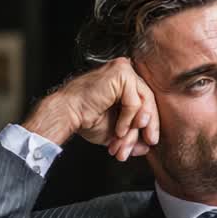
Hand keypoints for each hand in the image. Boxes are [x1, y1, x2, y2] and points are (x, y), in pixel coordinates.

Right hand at [21, 57, 159, 159]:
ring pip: (144, 102)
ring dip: (135, 127)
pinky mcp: (121, 73)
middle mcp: (126, 72)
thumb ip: (133, 136)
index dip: (150, 124)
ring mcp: (124, 70)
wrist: (67, 114)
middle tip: (146, 143)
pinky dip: (128, 119)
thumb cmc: (85, 118)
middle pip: (148, 101)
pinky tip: (119, 129)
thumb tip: (147, 147)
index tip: (149, 141)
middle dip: (146, 127)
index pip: (146, 101)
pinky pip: (135, 102)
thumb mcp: (116, 131)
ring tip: (123, 140)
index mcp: (125, 83)